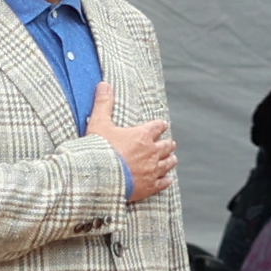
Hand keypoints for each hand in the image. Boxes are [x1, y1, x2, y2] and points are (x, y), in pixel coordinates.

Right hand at [90, 78, 177, 206]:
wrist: (100, 176)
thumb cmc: (99, 149)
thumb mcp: (99, 123)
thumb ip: (103, 103)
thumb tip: (104, 84)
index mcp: (142, 135)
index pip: (158, 126)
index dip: (160, 125)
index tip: (161, 125)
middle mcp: (152, 152)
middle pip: (167, 145)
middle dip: (167, 144)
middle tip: (169, 144)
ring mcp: (152, 170)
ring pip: (168, 163)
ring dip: (170, 160)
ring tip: (171, 159)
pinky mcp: (149, 186)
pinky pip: (163, 183)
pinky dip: (166, 180)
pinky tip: (167, 180)